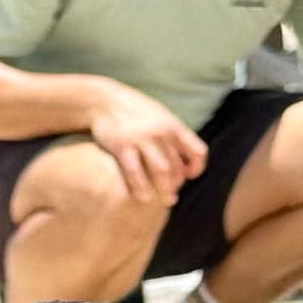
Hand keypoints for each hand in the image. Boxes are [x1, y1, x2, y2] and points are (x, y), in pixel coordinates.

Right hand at [88, 83, 208, 205]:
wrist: (104, 101)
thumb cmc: (135, 113)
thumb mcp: (160, 117)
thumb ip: (174, 136)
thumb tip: (187, 160)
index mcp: (174, 126)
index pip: (197, 152)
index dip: (196, 168)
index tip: (189, 176)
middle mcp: (161, 132)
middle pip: (178, 167)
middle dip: (176, 184)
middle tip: (171, 194)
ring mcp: (141, 139)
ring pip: (161, 172)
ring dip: (164, 190)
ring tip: (165, 201)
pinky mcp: (122, 146)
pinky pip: (135, 172)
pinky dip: (141, 188)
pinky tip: (143, 198)